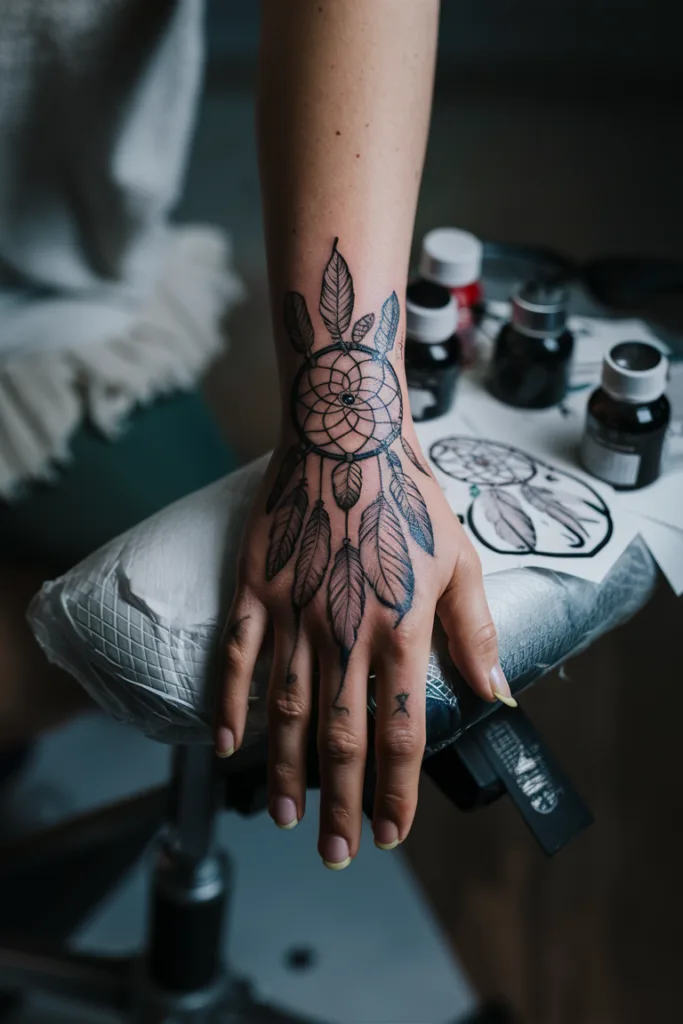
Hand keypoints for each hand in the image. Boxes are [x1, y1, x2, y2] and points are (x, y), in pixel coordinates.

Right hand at [215, 425, 511, 864]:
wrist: (346, 435)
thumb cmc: (408, 497)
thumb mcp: (458, 561)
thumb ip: (476, 632)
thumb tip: (497, 694)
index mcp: (401, 628)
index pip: (399, 730)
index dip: (396, 790)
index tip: (390, 832)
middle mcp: (346, 630)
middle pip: (342, 735)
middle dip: (342, 801)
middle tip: (335, 852)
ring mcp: (295, 610)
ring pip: (288, 709)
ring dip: (288, 770)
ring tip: (288, 817)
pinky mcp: (256, 587)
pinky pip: (237, 657)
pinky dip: (230, 705)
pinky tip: (228, 746)